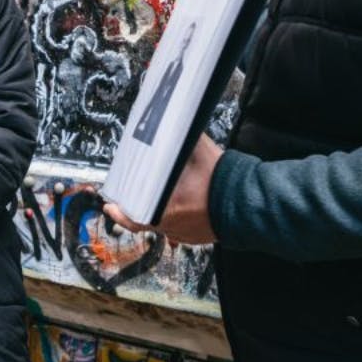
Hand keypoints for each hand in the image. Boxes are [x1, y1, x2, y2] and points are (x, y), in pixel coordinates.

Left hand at [104, 135, 222, 244]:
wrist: (251, 203)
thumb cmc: (225, 181)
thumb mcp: (199, 152)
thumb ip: (183, 140)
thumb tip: (174, 124)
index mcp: (168, 208)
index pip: (134, 217)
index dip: (120, 212)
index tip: (110, 206)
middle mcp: (174, 226)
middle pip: (145, 222)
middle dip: (133, 212)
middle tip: (120, 205)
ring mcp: (186, 234)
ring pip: (161, 227)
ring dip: (153, 215)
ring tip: (146, 204)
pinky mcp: (198, 237)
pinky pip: (178, 231)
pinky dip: (172, 221)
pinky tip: (171, 210)